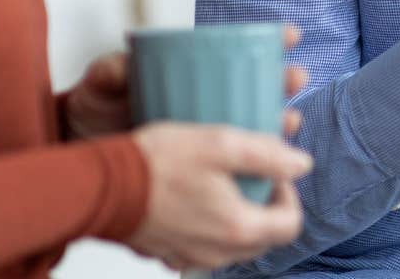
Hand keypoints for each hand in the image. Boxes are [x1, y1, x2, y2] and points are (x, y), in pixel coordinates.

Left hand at [64, 26, 310, 140]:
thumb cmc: (97, 108)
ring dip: (279, 121)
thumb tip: (124, 66)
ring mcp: (209, 132)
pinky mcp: (205, 164)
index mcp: (194, 72)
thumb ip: (110, 71)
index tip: (290, 35)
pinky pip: (239, 161)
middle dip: (284, 81)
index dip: (271, 42)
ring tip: (289, 121)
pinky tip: (273, 167)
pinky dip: (260, 162)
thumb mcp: (102, 85)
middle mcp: (209, 99)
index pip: (240, 52)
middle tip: (295, 79)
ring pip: (255, 124)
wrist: (84, 154)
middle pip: (258, 87)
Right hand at [124, 122, 308, 270]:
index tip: (273, 171)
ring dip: (238, 215)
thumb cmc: (155, 163)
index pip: (290, 225)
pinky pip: (202, 245)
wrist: (98, 187)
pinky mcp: (167, 254)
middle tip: (250, 174)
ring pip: (234, 244)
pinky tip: (194, 197)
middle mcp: (216, 252)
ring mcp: (190, 256)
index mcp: (238, 228)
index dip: (290, 194)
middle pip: (264, 237)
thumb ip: (268, 155)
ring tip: (222, 182)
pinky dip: (208, 226)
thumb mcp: (221, 144)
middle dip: (266, 205)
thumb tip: (301, 164)